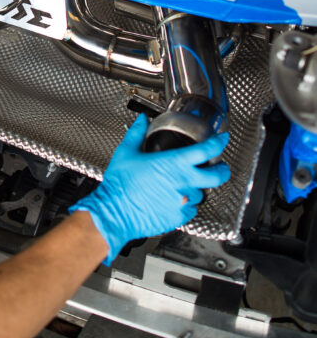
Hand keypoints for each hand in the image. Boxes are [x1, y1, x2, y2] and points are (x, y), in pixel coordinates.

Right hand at [69, 113, 229, 263]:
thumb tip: (142, 120)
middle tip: (221, 167)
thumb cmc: (119, 184)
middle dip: (223, 170)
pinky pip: (191, 210)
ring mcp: (183, 201)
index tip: (222, 140)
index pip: (207, 150)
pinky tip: (175, 199)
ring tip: (183, 185)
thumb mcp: (127, 152)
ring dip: (197, 188)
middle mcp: (183, 182)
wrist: (114, 212)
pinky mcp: (179, 217)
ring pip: (202, 194)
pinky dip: (187, 204)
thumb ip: (137, 133)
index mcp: (174, 162)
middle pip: (218, 176)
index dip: (219, 143)